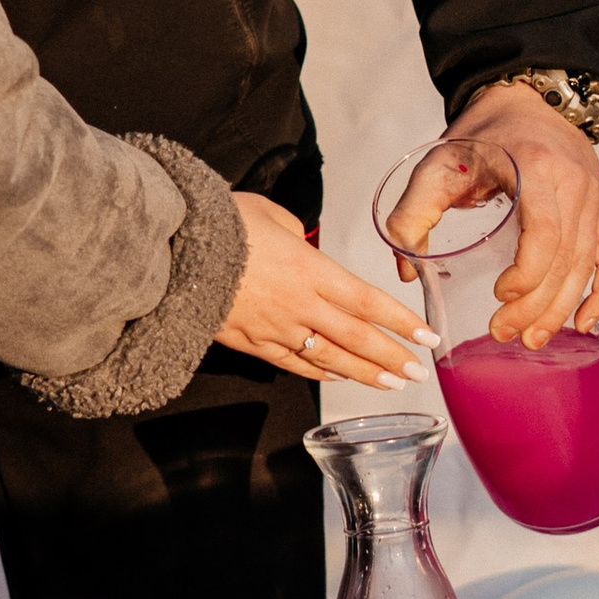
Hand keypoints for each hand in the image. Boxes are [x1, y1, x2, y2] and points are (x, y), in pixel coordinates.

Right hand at [219, 192, 436, 386]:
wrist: (171, 253)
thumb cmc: (219, 225)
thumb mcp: (269, 214)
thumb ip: (297, 233)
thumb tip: (304, 244)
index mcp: (310, 270)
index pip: (368, 302)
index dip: (402, 323)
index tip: (427, 336)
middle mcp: (300, 305)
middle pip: (357, 338)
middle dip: (392, 357)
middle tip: (419, 373)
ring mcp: (276, 329)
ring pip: (329, 359)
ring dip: (364, 374)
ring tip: (391, 384)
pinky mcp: (251, 343)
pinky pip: (293, 363)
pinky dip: (319, 373)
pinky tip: (338, 378)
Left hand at [386, 83, 598, 350]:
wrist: (526, 100)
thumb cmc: (482, 136)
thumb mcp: (439, 164)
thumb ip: (412, 212)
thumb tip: (405, 270)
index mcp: (537, 168)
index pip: (545, 233)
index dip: (527, 274)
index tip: (498, 295)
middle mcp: (575, 182)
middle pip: (566, 258)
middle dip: (536, 305)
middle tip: (504, 333)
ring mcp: (597, 196)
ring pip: (589, 265)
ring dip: (562, 309)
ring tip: (532, 339)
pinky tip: (583, 323)